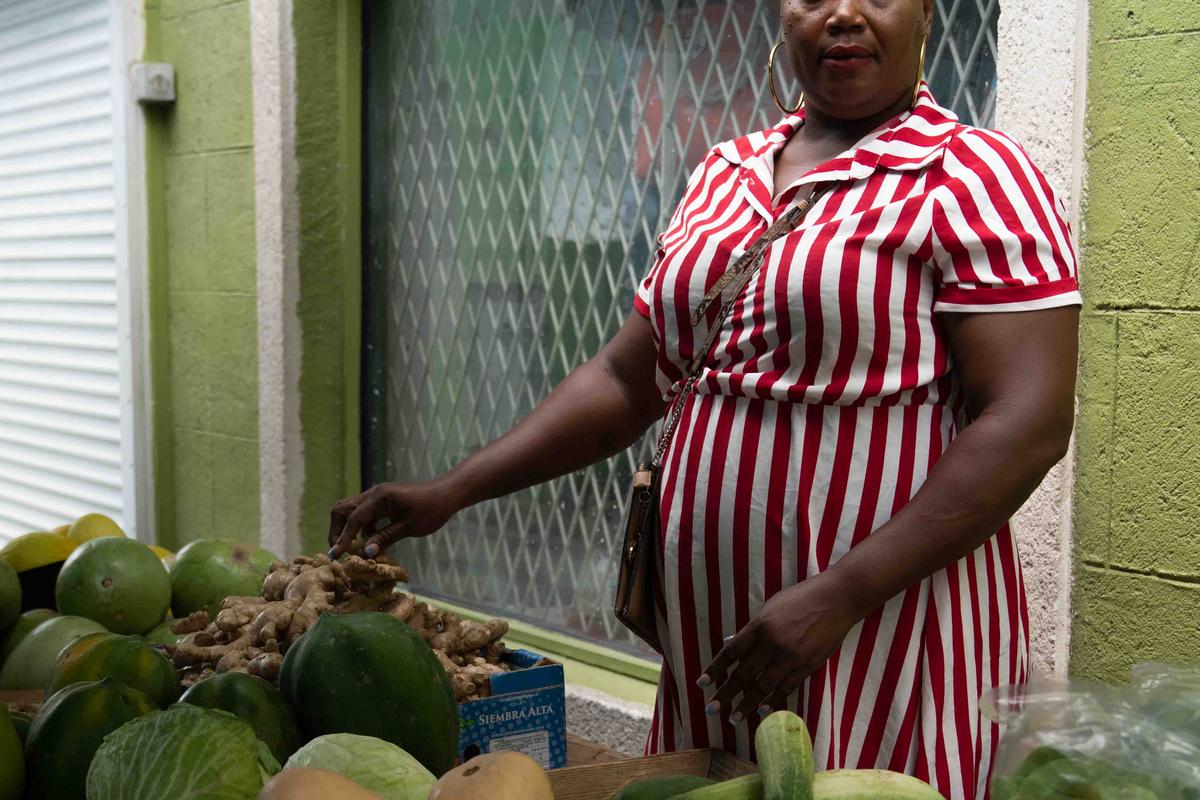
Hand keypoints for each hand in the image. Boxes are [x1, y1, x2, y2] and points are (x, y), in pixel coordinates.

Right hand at [327, 480, 463, 557]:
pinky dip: (362, 528)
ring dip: (348, 529)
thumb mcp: (408, 527)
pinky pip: (364, 514)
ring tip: (352, 550)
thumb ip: (385, 538)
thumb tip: (366, 553)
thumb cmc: (432, 510)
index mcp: (379, 498)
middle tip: (339, 550)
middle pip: (343, 510)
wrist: (447, 494)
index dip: (343, 538)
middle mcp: (374, 494)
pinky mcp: (383, 502)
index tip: (336, 555)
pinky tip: (369, 542)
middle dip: (338, 530)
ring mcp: (378, 496)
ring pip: (351, 511)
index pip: (353, 519)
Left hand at [697, 572, 860, 724]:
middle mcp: (772, 644)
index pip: (731, 652)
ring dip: (746, 705)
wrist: (836, 600)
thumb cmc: (801, 599)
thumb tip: (732, 645)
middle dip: (726, 694)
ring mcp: (791, 657)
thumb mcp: (770, 608)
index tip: (702, 683)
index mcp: (760, 626)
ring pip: (763, 687)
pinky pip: (786, 688)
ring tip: (734, 718)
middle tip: (711, 709)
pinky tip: (761, 711)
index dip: (715, 669)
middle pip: (744, 674)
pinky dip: (772, 701)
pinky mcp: (808, 666)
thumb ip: (752, 629)